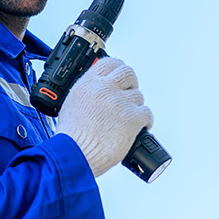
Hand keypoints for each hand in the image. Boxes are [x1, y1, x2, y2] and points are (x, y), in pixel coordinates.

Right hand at [54, 57, 152, 177]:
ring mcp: (119, 102)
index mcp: (87, 84)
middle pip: (128, 73)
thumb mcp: (71, 106)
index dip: (118, 69)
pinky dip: (145, 121)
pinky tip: (138, 127)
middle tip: (128, 96)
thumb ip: (87, 94)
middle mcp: (103, 89)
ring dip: (136, 107)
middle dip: (131, 84)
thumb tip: (98, 92)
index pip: (109, 63)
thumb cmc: (71, 139)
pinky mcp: (131, 118)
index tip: (120, 77)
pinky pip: (147, 113)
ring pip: (138, 96)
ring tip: (127, 120)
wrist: (75, 155)